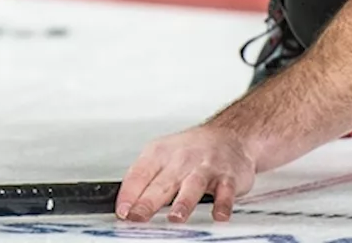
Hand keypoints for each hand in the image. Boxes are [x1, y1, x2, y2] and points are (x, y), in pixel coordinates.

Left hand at [115, 124, 256, 223]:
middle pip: (161, 183)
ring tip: (175, 218)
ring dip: (183, 202)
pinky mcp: (227, 178)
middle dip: (148, 202)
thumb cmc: (191, 151)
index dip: (128, 194)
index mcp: (159, 154)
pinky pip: (225, 192)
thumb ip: (145, 180)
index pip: (139, 175)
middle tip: (137, 217)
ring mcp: (205, 168)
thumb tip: (125, 206)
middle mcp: (181, 160)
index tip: (121, 212)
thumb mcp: (162, 156)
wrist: (229, 135)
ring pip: (192, 186)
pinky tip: (218, 215)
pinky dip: (222, 204)